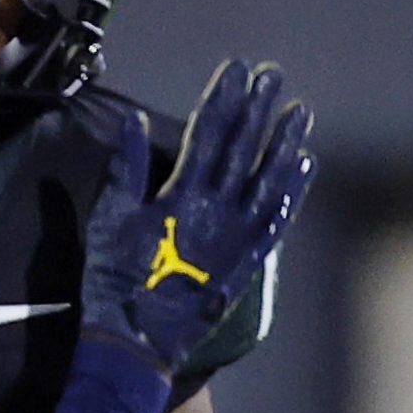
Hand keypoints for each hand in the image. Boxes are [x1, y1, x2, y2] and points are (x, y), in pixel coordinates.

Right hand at [79, 60, 315, 375]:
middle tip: (274, 75)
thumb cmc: (113, 281)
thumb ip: (126, 169)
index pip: (208, 134)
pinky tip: (304, 166)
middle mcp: (217, 211)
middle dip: (258, 109)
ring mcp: (237, 237)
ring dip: (285, 143)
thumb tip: (134, 121)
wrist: (136, 343)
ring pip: (269, 180)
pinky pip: (277, 221)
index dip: (224, 98)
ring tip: (300, 111)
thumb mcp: (108, 221)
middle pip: (243, 149)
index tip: (237, 69)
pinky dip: (292, 192)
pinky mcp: (247, 262)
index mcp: (181, 196)